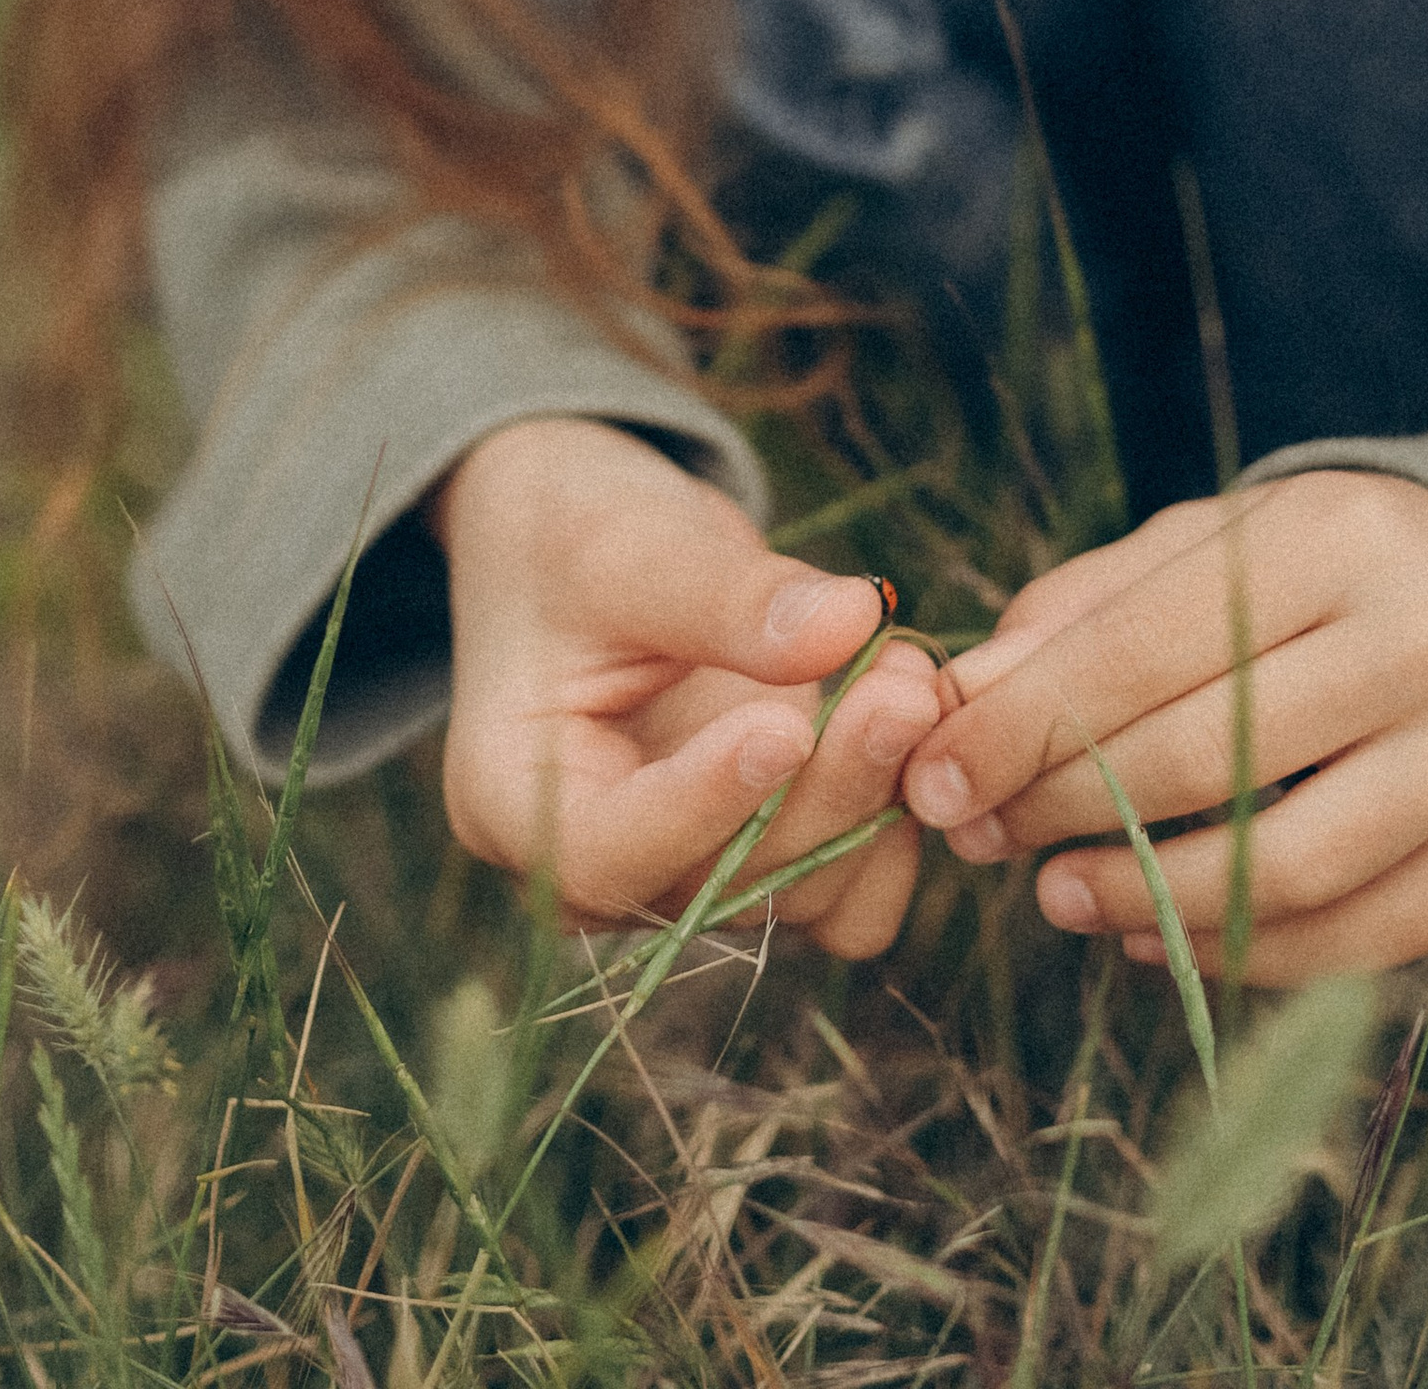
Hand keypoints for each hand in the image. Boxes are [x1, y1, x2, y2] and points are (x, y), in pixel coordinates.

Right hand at [431, 417, 940, 952]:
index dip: (703, 804)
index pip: (607, 852)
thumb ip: (726, 598)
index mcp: (514, 802)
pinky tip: (912, 724)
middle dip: (823, 793)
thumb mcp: (624, 547)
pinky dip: (889, 831)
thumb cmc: (570, 530)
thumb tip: (853, 622)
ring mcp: (685, 868)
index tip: (786, 724)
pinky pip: (840, 897)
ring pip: (796, 898)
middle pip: (722, 887)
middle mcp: (599, 864)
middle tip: (900, 684)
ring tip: (910, 677)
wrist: (583, 531)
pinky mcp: (757, 850)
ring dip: (871, 804)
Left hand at [901, 473, 1427, 981]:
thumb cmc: (1320, 573)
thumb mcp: (1210, 548)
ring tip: (1060, 899)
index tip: (929, 780)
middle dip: (1065, 810)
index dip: (1020, 725)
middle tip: (983, 840)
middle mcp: (1426, 638)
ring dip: (1148, 900)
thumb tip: (958, 703)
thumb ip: (1083, 614)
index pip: (1144, 648)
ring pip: (1286, 866)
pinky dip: (1245, 953)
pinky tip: (1160, 936)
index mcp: (1335, 537)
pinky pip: (1359, 939)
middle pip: (1205, 757)